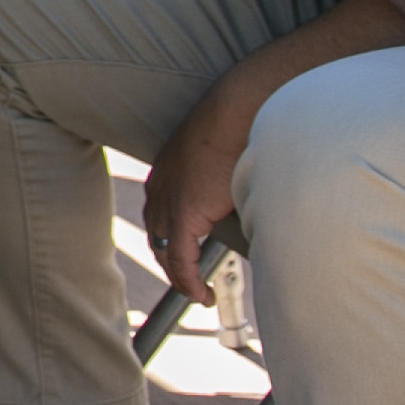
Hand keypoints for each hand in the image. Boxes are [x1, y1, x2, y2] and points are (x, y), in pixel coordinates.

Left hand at [145, 71, 252, 297]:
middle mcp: (159, 189)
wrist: (238, 110)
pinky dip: (189, 280)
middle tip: (190, 285)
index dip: (170, 240)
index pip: (160, 216)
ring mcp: (168, 201)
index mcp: (165, 174)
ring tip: (199, 295)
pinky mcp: (184, 214)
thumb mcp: (224, 153)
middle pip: (158, 237)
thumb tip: (246, 189)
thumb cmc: (242, 125)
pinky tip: (203, 295)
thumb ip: (225, 176)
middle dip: (172, 264)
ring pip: (167, 252)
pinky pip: (181, 258)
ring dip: (182, 277)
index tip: (185, 259)